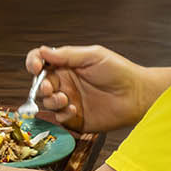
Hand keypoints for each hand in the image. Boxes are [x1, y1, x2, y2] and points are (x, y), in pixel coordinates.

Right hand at [22, 44, 150, 131]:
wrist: (136, 96)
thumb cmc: (119, 72)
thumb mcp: (93, 56)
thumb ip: (67, 54)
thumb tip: (43, 51)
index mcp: (67, 66)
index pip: (41, 62)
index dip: (33, 63)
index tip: (35, 67)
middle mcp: (65, 83)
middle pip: (40, 84)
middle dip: (41, 86)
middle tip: (50, 88)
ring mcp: (68, 101)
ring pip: (46, 102)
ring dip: (51, 100)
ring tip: (65, 99)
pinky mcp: (74, 119)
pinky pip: (58, 118)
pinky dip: (62, 114)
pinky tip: (74, 109)